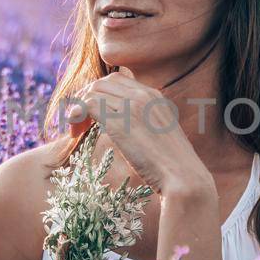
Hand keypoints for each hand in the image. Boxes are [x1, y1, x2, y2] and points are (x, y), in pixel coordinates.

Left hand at [65, 66, 210, 196]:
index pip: (116, 80)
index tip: (92, 115)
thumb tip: (124, 130)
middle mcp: (143, 95)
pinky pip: (88, 105)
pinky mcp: (121, 124)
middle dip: (85, 99)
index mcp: (154, 96)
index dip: (99, 94)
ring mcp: (132, 108)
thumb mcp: (160, 135)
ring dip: (78, 109)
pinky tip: (76, 132)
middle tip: (81, 125)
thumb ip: (144, 124)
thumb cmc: (173, 166)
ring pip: (92, 92)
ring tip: (77, 131)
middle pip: (101, 84)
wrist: (184, 178)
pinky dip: (77, 115)